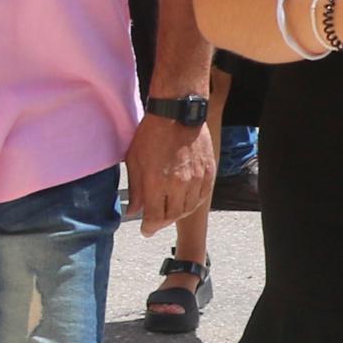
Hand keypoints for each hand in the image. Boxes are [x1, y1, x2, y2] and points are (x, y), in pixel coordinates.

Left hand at [126, 105, 212, 235]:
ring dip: (178, 214)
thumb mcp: (135, 160)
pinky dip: (193, 202)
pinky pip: (202, 196)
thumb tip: (133, 211)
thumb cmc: (152, 134)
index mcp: (157, 182)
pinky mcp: (208, 172)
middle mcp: (178, 184)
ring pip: (189, 208)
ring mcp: (196, 179)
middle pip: (172, 216)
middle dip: (162, 222)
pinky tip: (185, 200)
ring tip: (170, 211)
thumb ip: (136, 189)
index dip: (148, 227)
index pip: (154, 217)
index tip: (146, 230)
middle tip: (156, 222)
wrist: (178, 113)